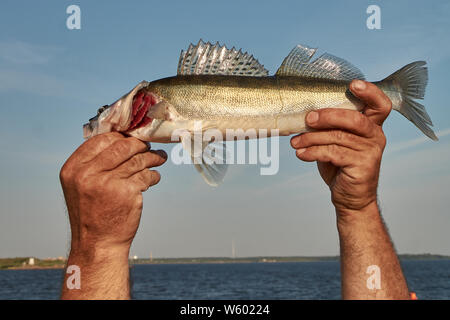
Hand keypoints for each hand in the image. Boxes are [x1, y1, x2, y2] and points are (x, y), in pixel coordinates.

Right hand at [60, 132, 166, 256]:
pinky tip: (154, 177)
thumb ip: (95, 164)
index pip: (101, 140)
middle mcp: (88, 174)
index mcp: (73, 169)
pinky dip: (153, 175)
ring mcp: (108, 183)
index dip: (120, 136)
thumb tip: (121, 139)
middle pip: (121, 146)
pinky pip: (146, 176)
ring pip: (137, 160)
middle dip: (139, 144)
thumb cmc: (92, 213)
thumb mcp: (81, 186)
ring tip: (159, 158)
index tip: (132, 137)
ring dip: (152, 158)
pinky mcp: (127, 192)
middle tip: (149, 145)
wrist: (98, 244)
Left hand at [290, 80, 391, 214]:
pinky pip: (333, 153)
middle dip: (328, 116)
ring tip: (295, 142)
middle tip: (308, 118)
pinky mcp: (362, 166)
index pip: (380, 104)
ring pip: (338, 137)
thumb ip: (329, 127)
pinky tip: (300, 154)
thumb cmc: (340, 165)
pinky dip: (313, 152)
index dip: (370, 92)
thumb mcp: (336, 142)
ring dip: (311, 138)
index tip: (353, 84)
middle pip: (353, 118)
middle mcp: (375, 136)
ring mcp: (371, 151)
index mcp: (371, 125)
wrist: (350, 197)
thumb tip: (303, 114)